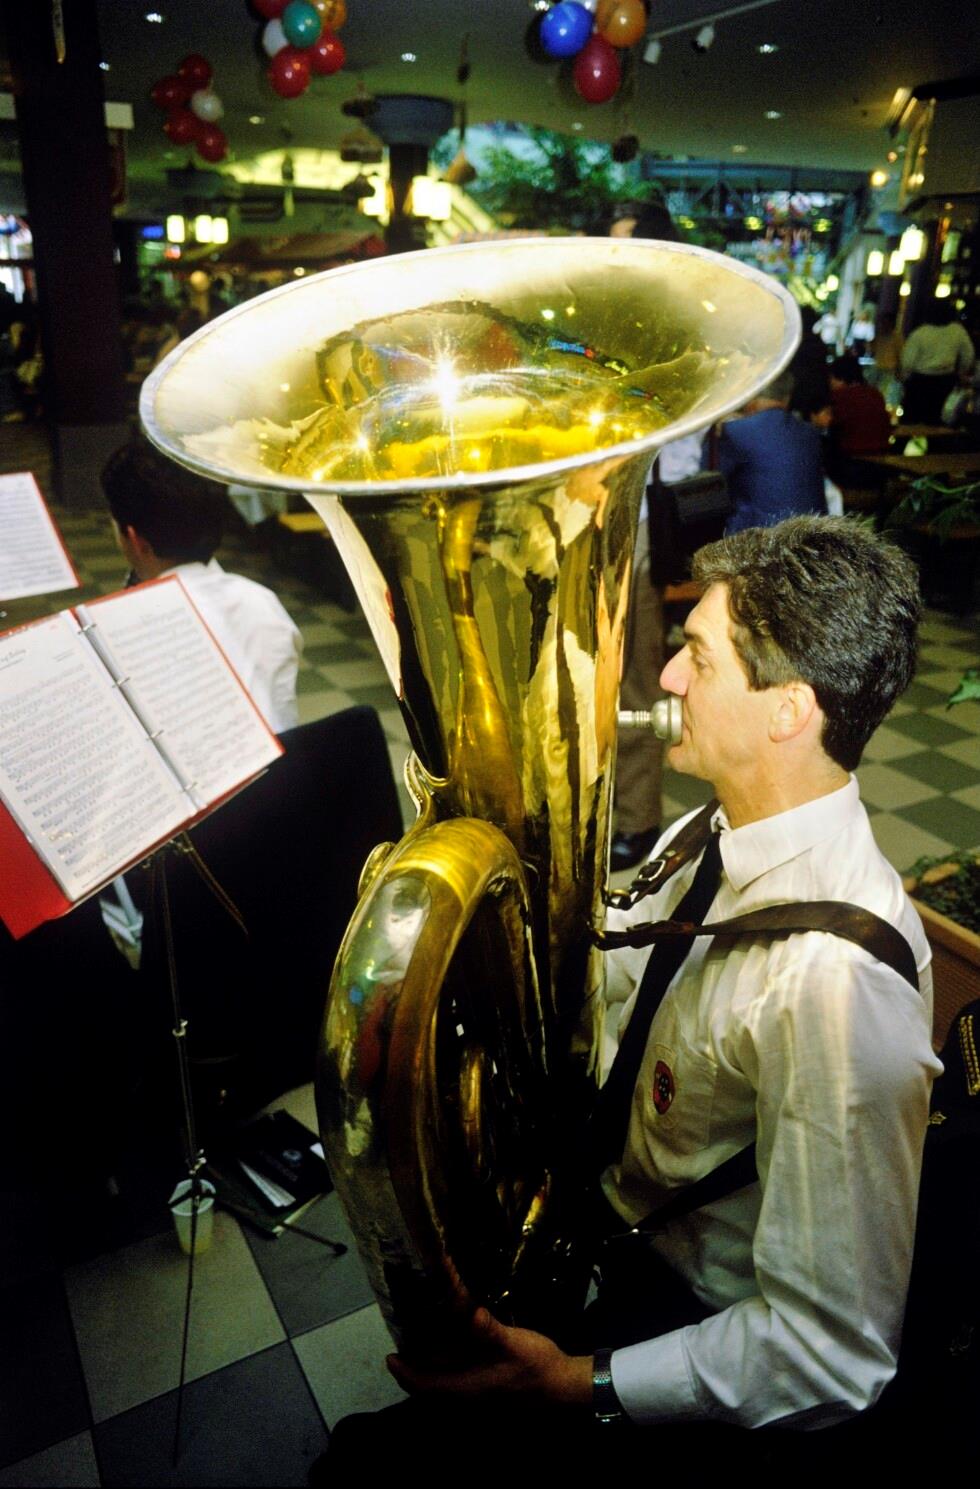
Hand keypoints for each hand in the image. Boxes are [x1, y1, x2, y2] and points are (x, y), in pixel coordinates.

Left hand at [387, 1307, 591, 1409]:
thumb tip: (470, 1313)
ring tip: (422, 1341)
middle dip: (414, 1370)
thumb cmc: (536, 1367)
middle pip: (430, 1388)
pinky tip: (454, 1346)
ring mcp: (478, 1395)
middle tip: (403, 1344)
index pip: (424, 1386)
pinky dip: (447, 1368)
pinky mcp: (489, 1389)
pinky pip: (457, 1381)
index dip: (404, 1372)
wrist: (564, 1386)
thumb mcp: (513, 1343)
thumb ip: (489, 1330)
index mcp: (466, 1388)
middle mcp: (467, 1396)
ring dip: (430, 1369)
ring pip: (443, 1385)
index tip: (390, 1355)